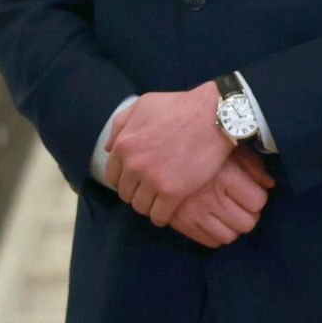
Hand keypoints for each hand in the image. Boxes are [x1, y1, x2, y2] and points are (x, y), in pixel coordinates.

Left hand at [105, 82, 232, 226]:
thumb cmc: (179, 107)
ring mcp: (152, 180)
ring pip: (140, 206)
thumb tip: (108, 148)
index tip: (133, 181)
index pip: (111, 175)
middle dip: (134, 193)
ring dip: (147, 206)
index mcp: (123, 145)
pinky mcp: (173, 192)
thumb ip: (120, 125)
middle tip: (147, 192)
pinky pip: (159, 215)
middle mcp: (133, 165)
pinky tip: (167, 213)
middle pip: (125, 192)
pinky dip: (161, 217)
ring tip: (157, 203)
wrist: (213, 116)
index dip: (122, 180)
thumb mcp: (142, 106)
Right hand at [168, 147, 274, 247]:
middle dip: (247, 216)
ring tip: (224, 214)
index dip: (257, 196)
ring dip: (231, 227)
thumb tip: (268, 184)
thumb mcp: (225, 146)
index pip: (258, 201)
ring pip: (229, 236)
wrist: (153, 141)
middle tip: (239, 206)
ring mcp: (193, 211)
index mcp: (224, 175)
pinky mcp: (177, 220)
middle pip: (247, 223)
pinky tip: (209, 220)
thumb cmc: (195, 142)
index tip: (249, 192)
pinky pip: (208, 241)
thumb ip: (252, 164)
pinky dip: (213, 234)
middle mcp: (210, 196)